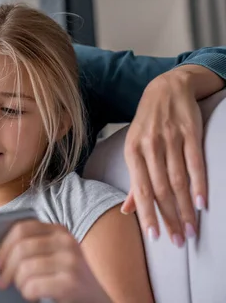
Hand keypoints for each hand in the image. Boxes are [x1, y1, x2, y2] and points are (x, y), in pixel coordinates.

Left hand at [0, 221, 109, 302]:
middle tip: (0, 282)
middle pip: (21, 248)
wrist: (98, 299)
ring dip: (19, 283)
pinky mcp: (71, 282)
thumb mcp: (54, 255)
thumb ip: (34, 247)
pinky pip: (33, 285)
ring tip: (22, 289)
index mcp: (59, 230)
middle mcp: (66, 241)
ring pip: (25, 268)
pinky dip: (28, 293)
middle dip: (6, 268)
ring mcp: (70, 261)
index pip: (22, 229)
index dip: (3, 246)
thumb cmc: (68, 278)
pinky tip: (32, 296)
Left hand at [122, 66, 209, 245]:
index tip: (155, 237)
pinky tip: (203, 203)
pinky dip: (199, 184)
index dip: (148, 214)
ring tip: (192, 229)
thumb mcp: (135, 148)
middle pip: (160, 189)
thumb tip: (126, 210)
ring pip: (178, 179)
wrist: (167, 88)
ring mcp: (170, 138)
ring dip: (186, 207)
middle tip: (179, 241)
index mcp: (132, 152)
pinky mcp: (190, 132)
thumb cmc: (148, 125)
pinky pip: (195, 162)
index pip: (140, 189)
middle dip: (170, 217)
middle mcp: (149, 146)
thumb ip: (134, 180)